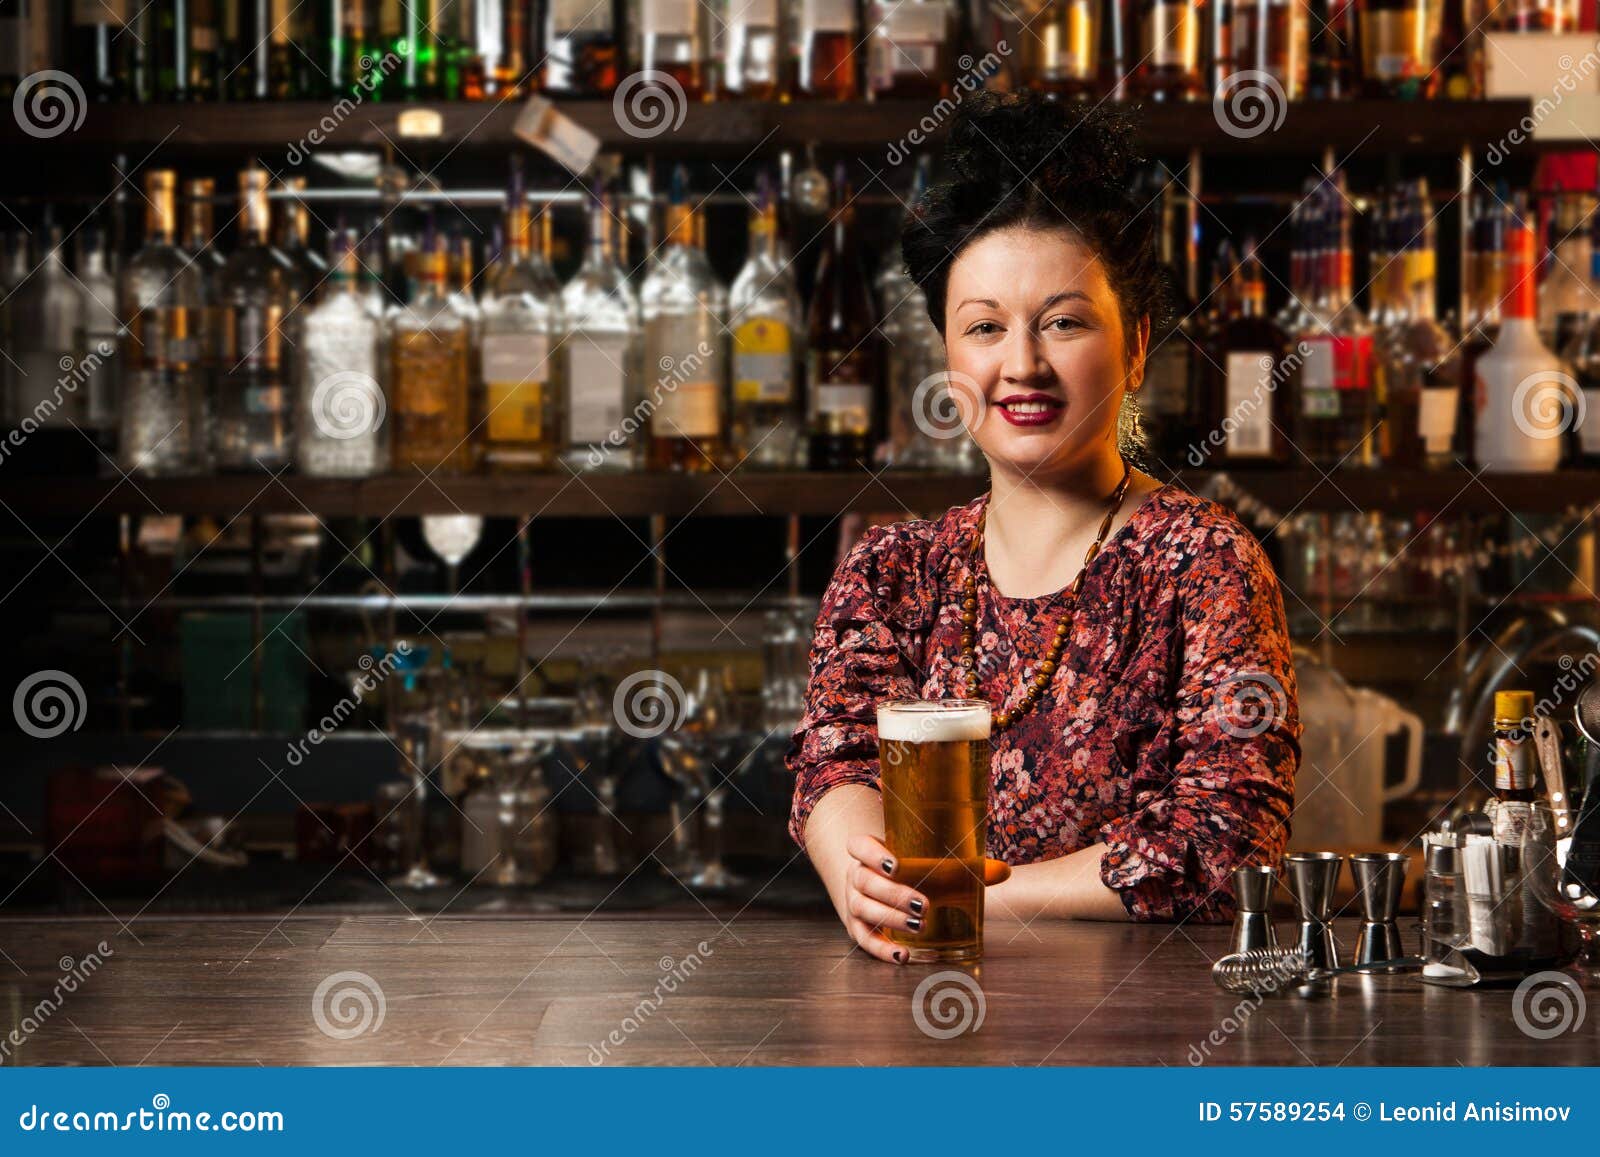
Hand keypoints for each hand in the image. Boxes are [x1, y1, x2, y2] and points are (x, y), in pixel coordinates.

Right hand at [840, 834, 1012, 964]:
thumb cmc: (910, 873)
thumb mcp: (928, 866)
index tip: (895, 865)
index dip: (872, 854)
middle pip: (865, 881)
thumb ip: (963, 868)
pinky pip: (864, 939)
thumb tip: (1004, 871)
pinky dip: (881, 950)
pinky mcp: (857, 927)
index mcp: (867, 852)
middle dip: (894, 894)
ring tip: (919, 925)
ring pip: (863, 909)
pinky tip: (902, 955)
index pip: (858, 846)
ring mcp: (852, 902)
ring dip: (891, 918)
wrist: (879, 888)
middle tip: (924, 904)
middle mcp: (855, 875)